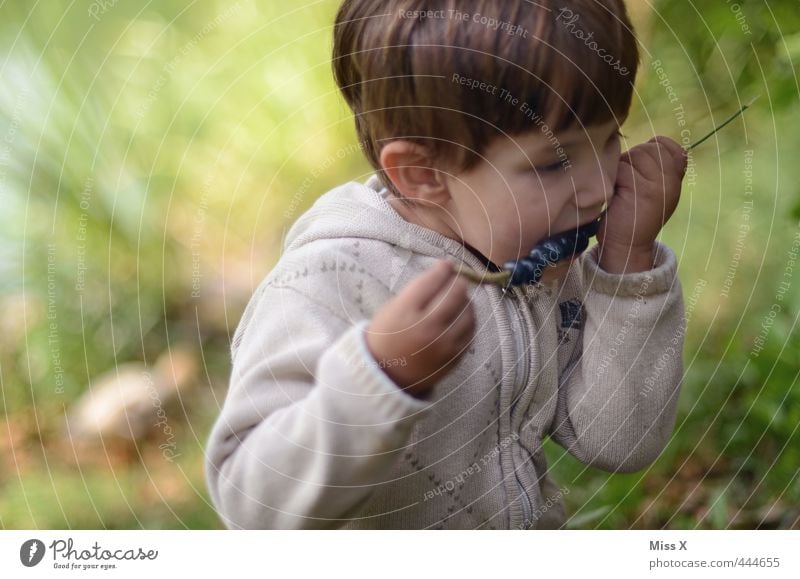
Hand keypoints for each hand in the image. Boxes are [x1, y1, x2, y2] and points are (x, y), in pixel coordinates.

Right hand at [364, 259, 474, 397]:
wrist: (386, 374)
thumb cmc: (387, 336)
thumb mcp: (392, 308)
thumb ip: (417, 290)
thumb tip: (445, 271)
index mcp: (405, 312)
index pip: (432, 281)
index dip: (443, 268)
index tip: (447, 265)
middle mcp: (427, 328)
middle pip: (455, 293)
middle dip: (458, 282)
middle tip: (455, 280)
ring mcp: (444, 344)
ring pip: (468, 311)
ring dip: (465, 301)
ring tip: (457, 301)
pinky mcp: (455, 357)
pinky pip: (471, 331)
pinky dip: (468, 320)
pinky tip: (460, 318)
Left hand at [597, 136, 687, 272]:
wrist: (626, 248)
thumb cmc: (629, 216)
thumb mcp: (648, 189)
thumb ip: (651, 167)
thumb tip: (633, 141)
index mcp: (674, 178)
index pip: (665, 144)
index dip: (645, 151)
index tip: (637, 172)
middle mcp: (672, 181)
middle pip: (646, 148)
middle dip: (629, 161)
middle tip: (624, 185)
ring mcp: (661, 186)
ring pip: (634, 156)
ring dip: (620, 171)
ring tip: (620, 191)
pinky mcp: (644, 191)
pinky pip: (623, 170)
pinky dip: (613, 181)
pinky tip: (614, 198)